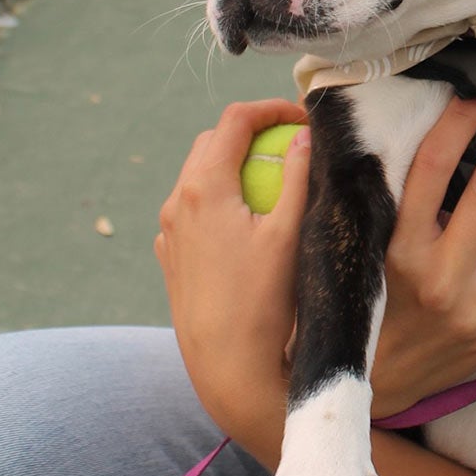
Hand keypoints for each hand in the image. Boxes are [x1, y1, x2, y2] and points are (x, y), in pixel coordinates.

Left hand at [155, 98, 308, 460]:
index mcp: (203, 186)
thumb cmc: (264, 301)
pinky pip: (194, 211)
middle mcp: (177, 202)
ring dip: (235, 166)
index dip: (271, 109)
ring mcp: (169, 231)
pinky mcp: (171, 257)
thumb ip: (298, 176)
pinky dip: (221, 199)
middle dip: (251, 133)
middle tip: (292, 143)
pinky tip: (250, 222)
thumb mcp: (290, 233)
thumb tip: (305, 136)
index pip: (234, 120)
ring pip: (199, 176)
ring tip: (274, 180)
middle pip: (212, 142)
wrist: (227, 366)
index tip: (304, 118)